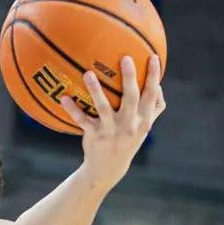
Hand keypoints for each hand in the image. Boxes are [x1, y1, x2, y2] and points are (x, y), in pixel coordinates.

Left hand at [62, 55, 164, 185]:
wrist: (109, 168)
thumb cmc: (128, 140)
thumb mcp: (144, 127)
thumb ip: (154, 108)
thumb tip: (159, 86)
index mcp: (143, 120)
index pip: (152, 95)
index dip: (154, 76)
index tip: (153, 57)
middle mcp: (129, 125)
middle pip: (131, 98)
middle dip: (129, 78)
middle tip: (125, 58)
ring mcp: (111, 131)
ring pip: (103, 107)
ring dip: (95, 90)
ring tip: (87, 73)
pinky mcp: (94, 136)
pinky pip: (82, 120)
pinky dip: (72, 109)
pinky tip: (64, 97)